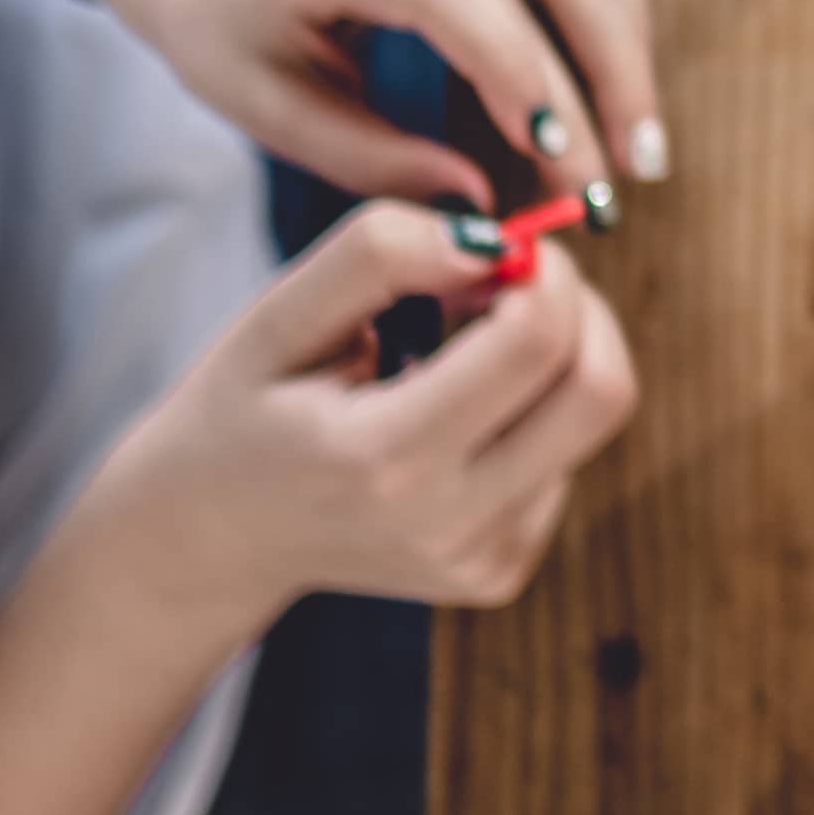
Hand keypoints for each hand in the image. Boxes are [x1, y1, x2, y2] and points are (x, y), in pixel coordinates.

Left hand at [60, 0, 668, 207]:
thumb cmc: (237, 41)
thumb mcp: (271, 114)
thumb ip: (374, 162)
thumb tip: (483, 208)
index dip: (512, 67)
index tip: (556, 158)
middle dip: (599, 80)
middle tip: (616, 186)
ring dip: (626, 58)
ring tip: (640, 159)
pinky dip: (616, 29)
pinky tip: (622, 104)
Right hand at [94, 207, 642, 615]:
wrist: (211, 539)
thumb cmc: (244, 408)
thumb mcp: (280, 313)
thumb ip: (381, 253)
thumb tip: (495, 241)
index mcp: (383, 457)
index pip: (537, 341)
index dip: (544, 270)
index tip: (503, 250)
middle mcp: (446, 524)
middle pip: (602, 392)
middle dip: (580, 310)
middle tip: (518, 282)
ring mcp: (479, 562)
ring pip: (593, 423)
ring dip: (557, 359)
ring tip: (468, 346)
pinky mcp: (498, 574)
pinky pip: (564, 464)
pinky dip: (533, 416)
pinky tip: (456, 414)